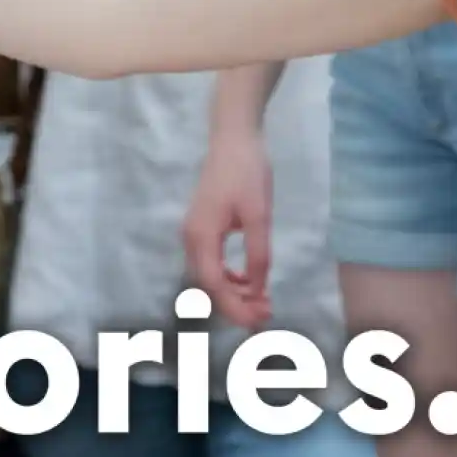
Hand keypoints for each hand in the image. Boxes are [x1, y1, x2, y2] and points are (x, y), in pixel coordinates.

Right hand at [181, 125, 273, 328]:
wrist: (233, 137)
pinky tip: (250, 281)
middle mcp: (191, 239)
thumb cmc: (247, 172)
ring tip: (262, 302)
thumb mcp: (258, 215)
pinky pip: (212, 263)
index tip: (260, 320)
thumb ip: (257, 254)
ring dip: (234, 293)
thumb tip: (258, 289)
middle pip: (208, 286)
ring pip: (210, 277)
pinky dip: (230, 277)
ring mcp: (194, 233)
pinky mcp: (202, 228)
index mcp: (200, 236)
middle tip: (266, 315)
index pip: (213, 286)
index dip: (236, 307)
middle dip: (236, 304)